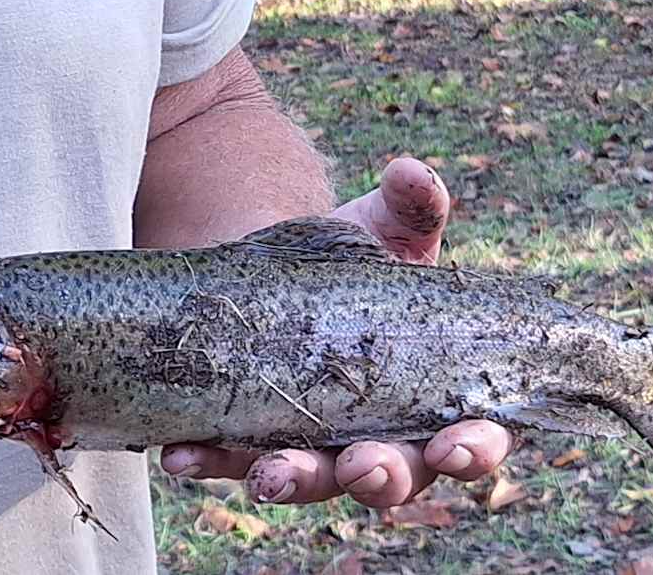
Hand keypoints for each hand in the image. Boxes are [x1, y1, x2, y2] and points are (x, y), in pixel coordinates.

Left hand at [159, 155, 519, 509]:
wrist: (281, 261)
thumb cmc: (361, 258)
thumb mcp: (389, 227)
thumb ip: (413, 204)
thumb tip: (410, 172)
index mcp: (440, 397)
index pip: (473, 438)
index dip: (473, 449)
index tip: (458, 443)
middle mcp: (384, 435)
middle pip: (395, 476)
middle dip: (382, 476)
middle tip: (364, 464)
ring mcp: (316, 446)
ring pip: (314, 480)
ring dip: (297, 481)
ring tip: (272, 474)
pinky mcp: (251, 441)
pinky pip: (229, 460)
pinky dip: (207, 460)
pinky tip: (179, 454)